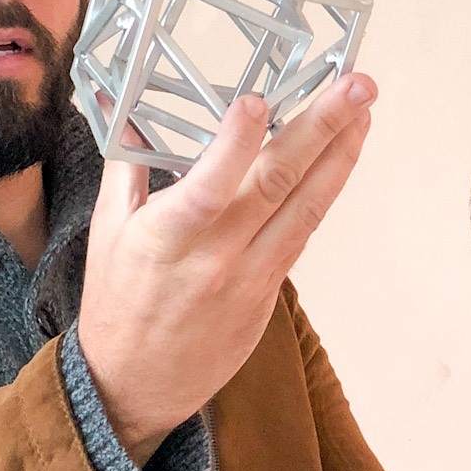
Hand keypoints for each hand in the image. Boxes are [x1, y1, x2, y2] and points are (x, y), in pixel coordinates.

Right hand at [76, 73, 376, 463]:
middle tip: (354, 85)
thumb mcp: (105, 231)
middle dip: (321, 128)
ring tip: (365, 111)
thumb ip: (123, 164)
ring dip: (340, 155)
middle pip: (276, 185)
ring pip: (306, 208)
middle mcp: (214, 256)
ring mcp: (250, 276)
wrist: (136, 385)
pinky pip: (303, 232)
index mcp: (164, 238)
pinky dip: (324, 190)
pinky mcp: (271, 291)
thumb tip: (118, 104)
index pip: (208, 187)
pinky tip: (341, 157)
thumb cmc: (117, 303)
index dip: (234, 144)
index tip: (257, 100)